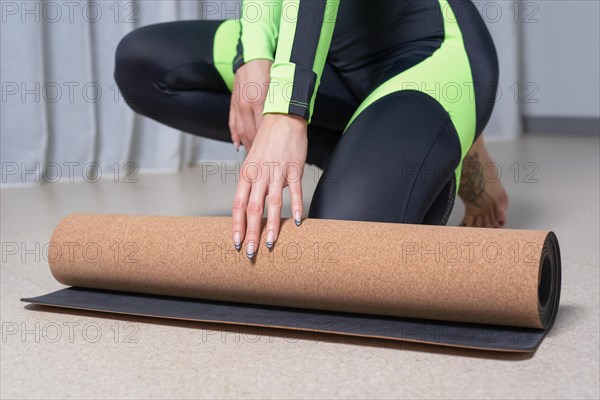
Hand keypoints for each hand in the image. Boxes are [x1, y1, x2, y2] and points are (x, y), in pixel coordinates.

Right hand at [229, 60, 271, 149]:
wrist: (252, 58)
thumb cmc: (268, 71)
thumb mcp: (276, 89)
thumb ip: (277, 107)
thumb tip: (283, 123)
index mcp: (258, 102)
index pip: (261, 129)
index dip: (265, 142)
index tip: (271, 151)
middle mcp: (246, 105)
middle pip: (250, 133)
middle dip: (256, 147)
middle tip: (262, 157)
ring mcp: (238, 106)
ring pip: (241, 131)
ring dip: (246, 144)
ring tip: (252, 154)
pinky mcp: (233, 104)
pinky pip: (232, 124)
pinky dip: (235, 136)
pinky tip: (238, 145)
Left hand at [232, 113, 307, 257]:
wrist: (282, 120)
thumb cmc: (267, 143)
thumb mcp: (252, 163)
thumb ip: (251, 184)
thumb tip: (252, 206)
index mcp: (246, 175)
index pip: (238, 205)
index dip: (237, 226)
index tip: (236, 243)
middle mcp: (259, 175)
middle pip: (252, 209)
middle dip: (251, 233)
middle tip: (251, 252)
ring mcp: (276, 173)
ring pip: (272, 203)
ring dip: (272, 225)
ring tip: (271, 243)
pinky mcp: (293, 169)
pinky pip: (295, 191)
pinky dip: (297, 206)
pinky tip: (299, 220)